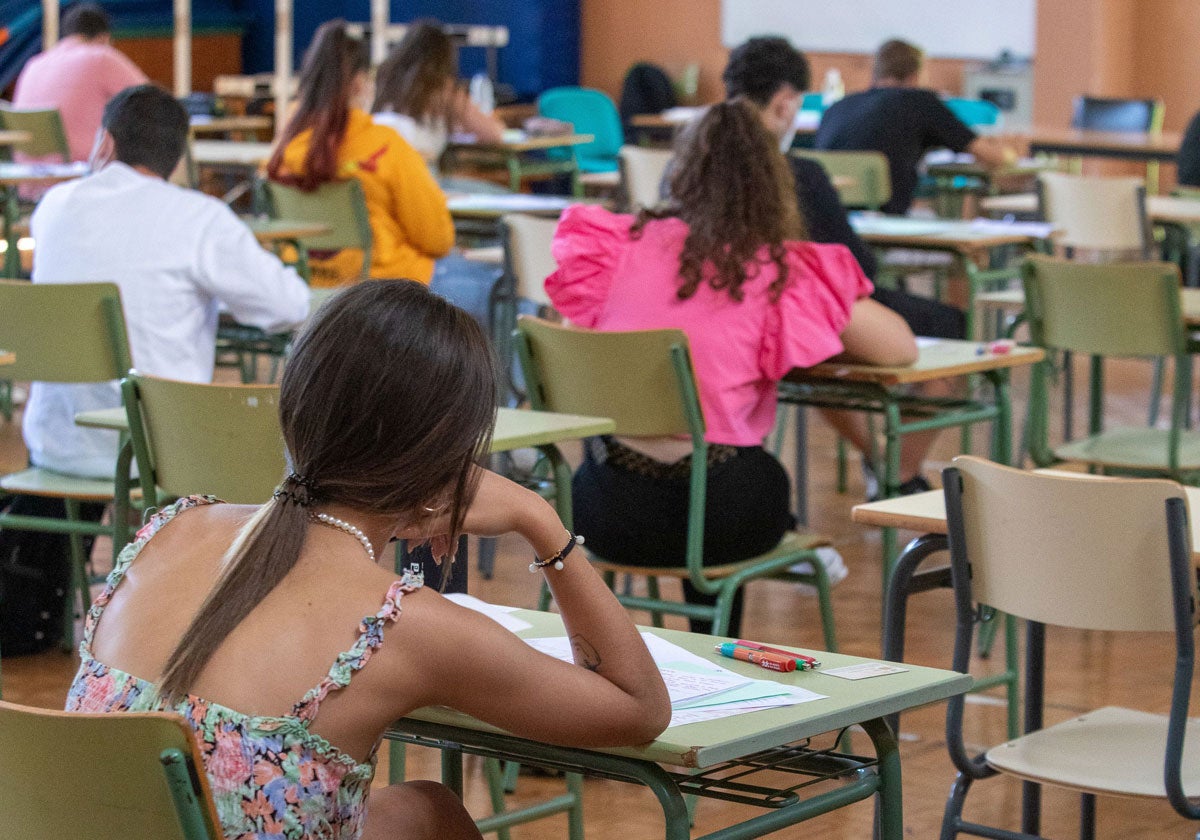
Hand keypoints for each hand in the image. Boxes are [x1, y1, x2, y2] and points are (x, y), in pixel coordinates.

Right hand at [393, 468, 559, 559]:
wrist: (531, 513)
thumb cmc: (499, 512)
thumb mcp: (461, 521)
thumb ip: (430, 526)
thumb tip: (400, 531)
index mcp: (451, 474)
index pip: (419, 494)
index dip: (407, 517)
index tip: (403, 538)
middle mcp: (455, 475)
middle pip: (428, 503)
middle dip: (423, 530)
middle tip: (415, 550)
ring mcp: (464, 485)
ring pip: (441, 509)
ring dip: (438, 533)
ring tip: (438, 556)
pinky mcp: (472, 495)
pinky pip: (453, 510)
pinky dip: (450, 528)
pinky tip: (450, 550)